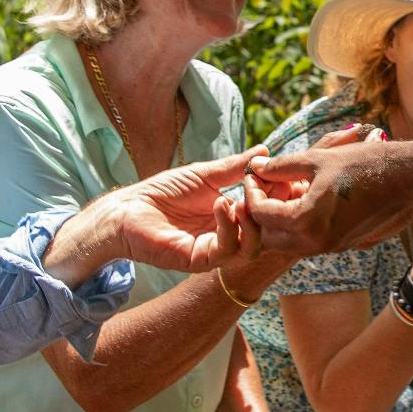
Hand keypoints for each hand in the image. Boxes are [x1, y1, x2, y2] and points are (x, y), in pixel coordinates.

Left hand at [114, 148, 267, 271]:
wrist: (129, 209)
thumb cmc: (163, 192)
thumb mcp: (204, 175)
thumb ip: (234, 167)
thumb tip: (265, 151)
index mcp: (230, 216)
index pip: (264, 213)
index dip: (276, 197)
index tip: (283, 177)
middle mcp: (227, 235)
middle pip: (265, 234)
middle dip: (271, 211)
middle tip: (270, 189)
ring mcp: (215, 250)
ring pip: (251, 248)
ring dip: (252, 222)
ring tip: (243, 199)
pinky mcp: (199, 260)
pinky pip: (225, 250)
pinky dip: (229, 226)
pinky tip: (221, 204)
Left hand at [243, 140, 412, 255]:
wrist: (406, 179)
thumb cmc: (363, 164)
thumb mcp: (317, 159)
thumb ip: (282, 166)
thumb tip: (256, 167)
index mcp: (307, 221)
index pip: (261, 213)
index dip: (251, 191)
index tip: (252, 172)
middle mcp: (315, 242)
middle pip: (268, 236)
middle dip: (259, 212)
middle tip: (260, 185)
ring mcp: (329, 247)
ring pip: (286, 242)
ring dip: (276, 220)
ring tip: (279, 191)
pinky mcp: (340, 245)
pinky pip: (305, 241)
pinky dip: (295, 225)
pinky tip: (300, 198)